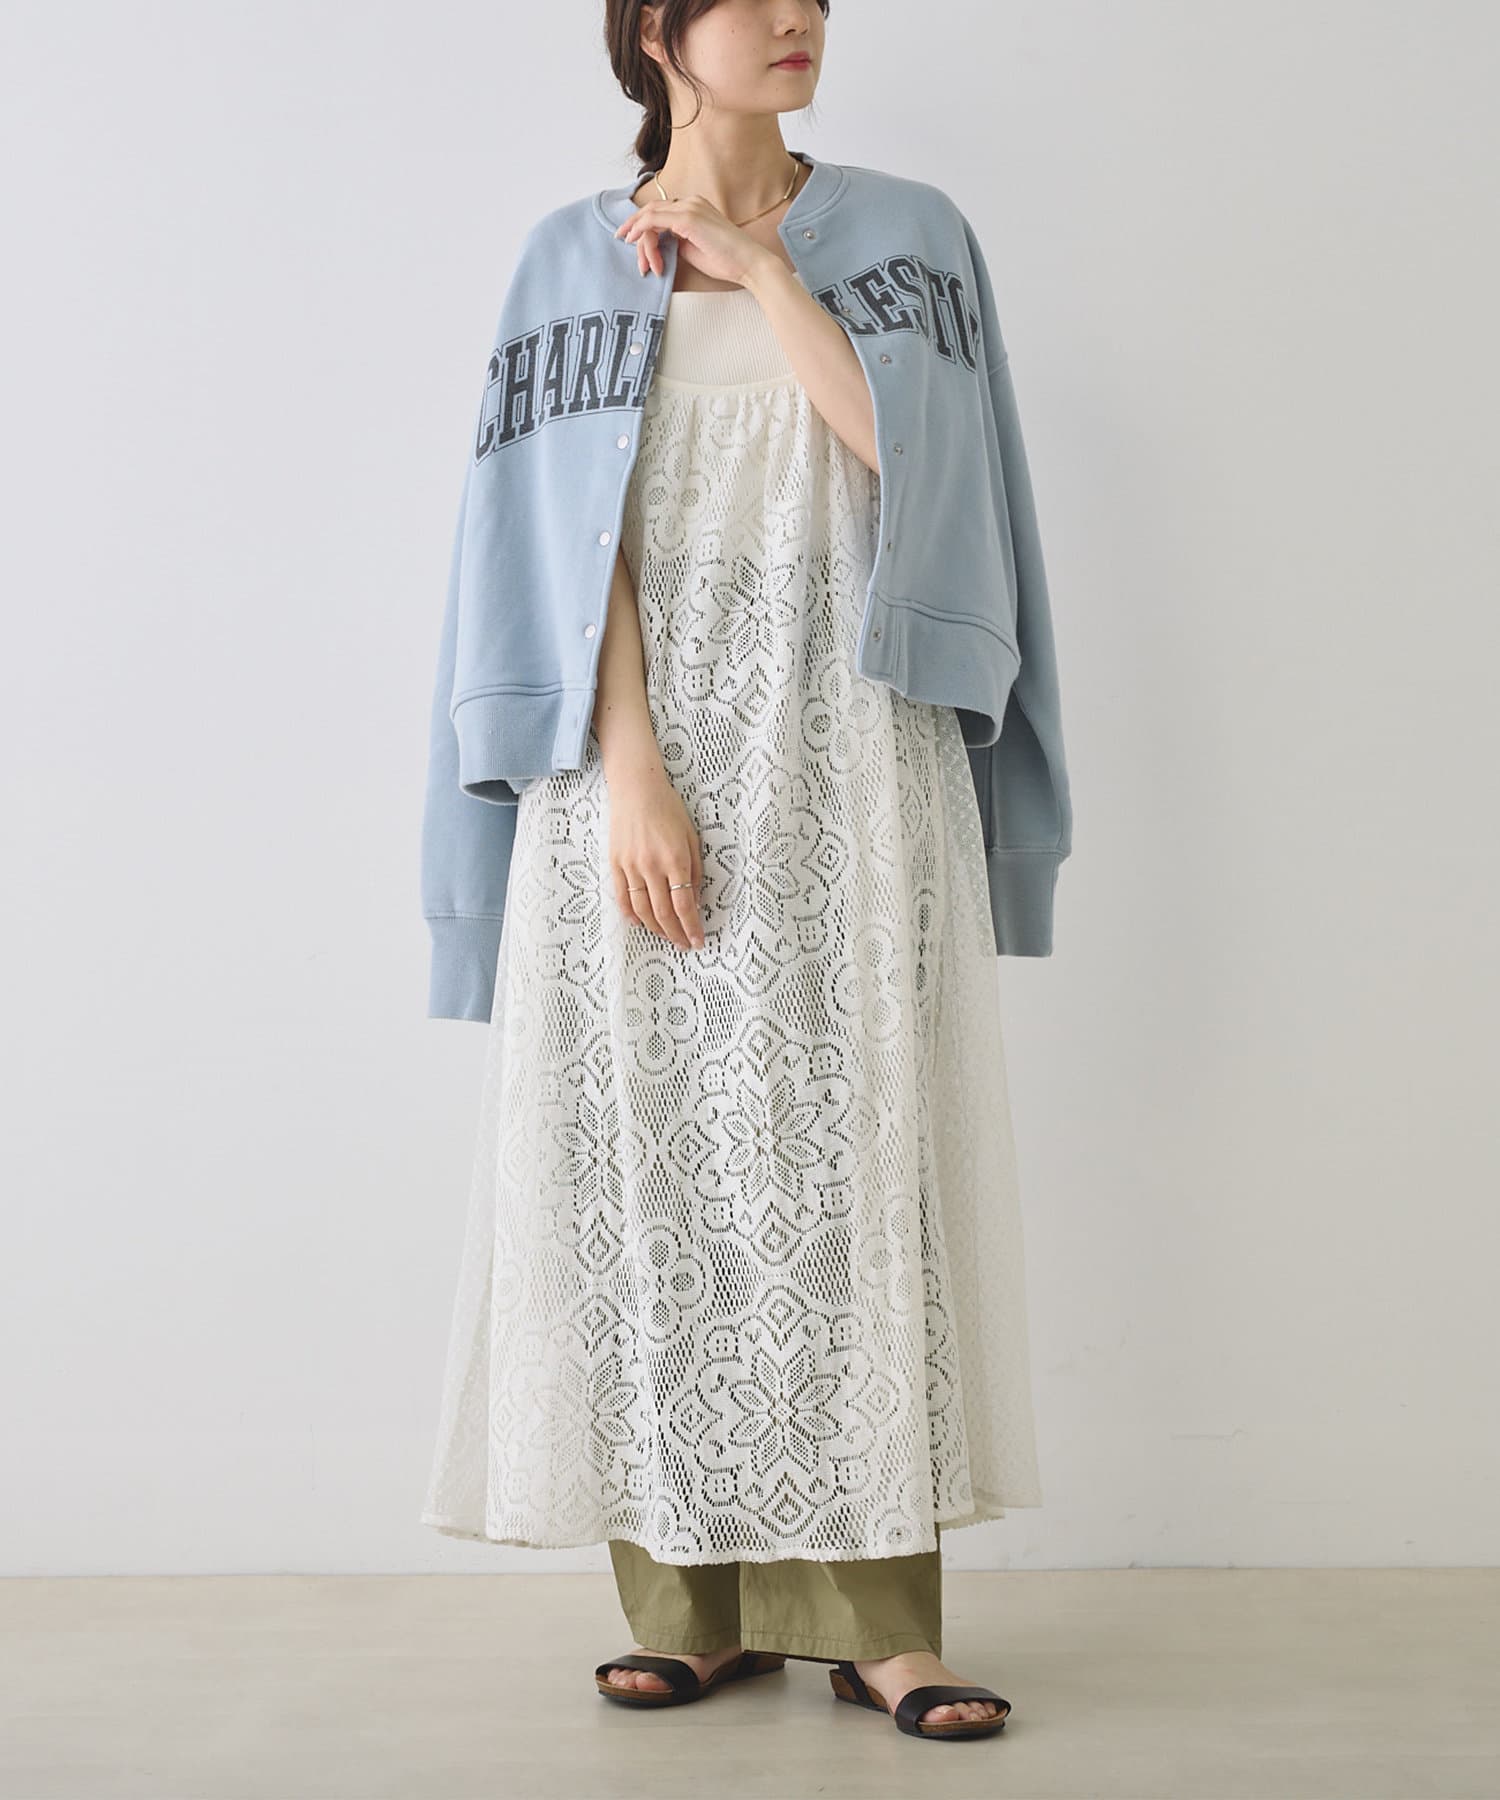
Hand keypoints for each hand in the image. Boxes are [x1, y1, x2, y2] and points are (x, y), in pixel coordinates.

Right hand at [607, 766, 707, 951]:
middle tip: (684, 945)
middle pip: (664, 913)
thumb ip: (694, 870)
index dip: (691, 928)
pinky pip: (622, 897)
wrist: (636, 789)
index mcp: (675, 859)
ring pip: (642, 910)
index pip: (684, 905)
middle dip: (676, 934)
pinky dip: (631, 914)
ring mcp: (631, 866)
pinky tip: (640, 923)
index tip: (698, 941)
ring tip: (666, 937)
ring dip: (656, 929)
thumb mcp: (691, 837)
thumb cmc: (668, 809)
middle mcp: (652, 866)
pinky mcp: (615, 863)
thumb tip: (694, 901)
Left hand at [614, 191, 773, 287]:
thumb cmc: (727, 261)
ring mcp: (690, 208)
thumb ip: (677, 242)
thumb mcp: (694, 249)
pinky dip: (641, 231)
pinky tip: (633, 241)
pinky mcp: (688, 218)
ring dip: (638, 235)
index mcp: (695, 207)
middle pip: (653, 210)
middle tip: (621, 238)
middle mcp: (691, 202)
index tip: (632, 239)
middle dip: (634, 225)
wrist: (749, 264)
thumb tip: (661, 245)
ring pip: (650, 215)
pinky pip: (654, 220)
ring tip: (634, 253)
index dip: (643, 224)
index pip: (662, 212)